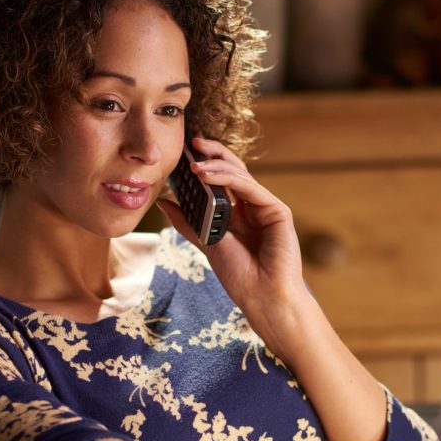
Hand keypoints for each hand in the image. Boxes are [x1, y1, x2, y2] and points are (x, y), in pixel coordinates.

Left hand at [156, 135, 305, 345]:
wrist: (263, 297)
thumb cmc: (239, 276)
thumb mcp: (207, 243)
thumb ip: (187, 222)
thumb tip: (163, 202)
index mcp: (238, 214)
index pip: (221, 181)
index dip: (206, 163)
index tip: (185, 151)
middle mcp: (252, 207)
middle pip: (233, 171)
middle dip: (213, 154)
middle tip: (192, 142)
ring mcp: (266, 207)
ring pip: (241, 176)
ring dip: (216, 166)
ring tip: (194, 163)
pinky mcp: (277, 211)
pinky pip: (251, 188)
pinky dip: (230, 179)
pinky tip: (210, 175)